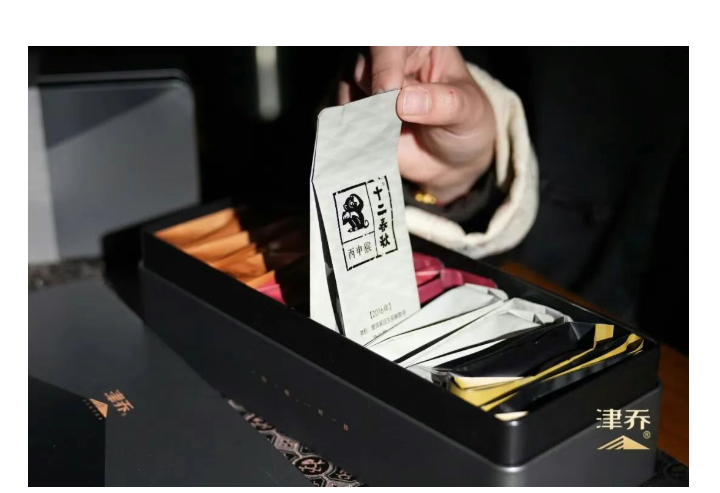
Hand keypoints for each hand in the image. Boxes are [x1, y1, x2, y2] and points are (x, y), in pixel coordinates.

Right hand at [338, 47, 495, 203]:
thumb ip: (443, 103)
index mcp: (421, 44)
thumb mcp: (468, 112)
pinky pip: (342, 114)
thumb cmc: (465, 125)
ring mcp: (372, 85)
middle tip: (390, 121)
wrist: (453, 163)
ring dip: (364, 114)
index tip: (388, 94)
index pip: (392, 41)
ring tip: (388, 133)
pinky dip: (353, 130)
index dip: (385, 65)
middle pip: (363, 63)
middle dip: (374, 95)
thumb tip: (405, 101)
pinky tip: (374, 140)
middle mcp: (393, 59)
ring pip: (348, 86)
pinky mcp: (359, 111)